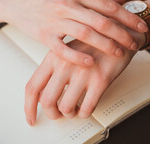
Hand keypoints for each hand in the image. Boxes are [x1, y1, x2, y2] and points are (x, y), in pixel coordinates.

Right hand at [0, 0, 146, 65]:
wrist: (17, 1)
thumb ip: (97, 0)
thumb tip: (121, 1)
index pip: (108, 6)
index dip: (127, 17)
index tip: (142, 26)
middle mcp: (67, 4)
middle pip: (100, 21)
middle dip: (121, 33)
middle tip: (135, 43)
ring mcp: (54, 20)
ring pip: (85, 33)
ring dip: (105, 45)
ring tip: (120, 53)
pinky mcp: (43, 35)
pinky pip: (62, 48)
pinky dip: (77, 55)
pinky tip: (91, 62)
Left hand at [24, 38, 139, 125]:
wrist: (120, 32)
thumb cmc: (94, 41)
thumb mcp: (68, 49)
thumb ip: (54, 67)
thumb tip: (45, 91)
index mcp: (53, 56)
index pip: (33, 87)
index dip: (29, 107)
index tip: (31, 117)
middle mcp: (65, 64)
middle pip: (47, 101)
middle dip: (52, 114)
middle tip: (58, 115)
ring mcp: (82, 72)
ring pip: (66, 107)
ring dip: (70, 114)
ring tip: (75, 109)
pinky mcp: (100, 79)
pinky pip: (88, 107)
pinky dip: (86, 112)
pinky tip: (87, 106)